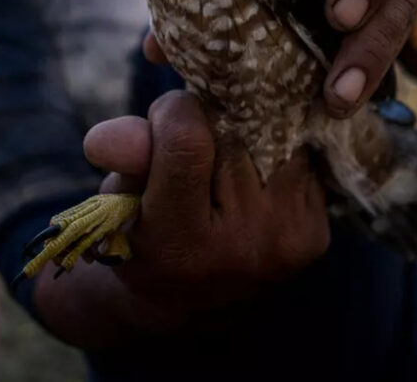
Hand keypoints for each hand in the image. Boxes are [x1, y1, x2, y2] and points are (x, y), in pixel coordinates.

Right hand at [84, 91, 329, 313]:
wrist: (195, 302)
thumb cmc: (147, 237)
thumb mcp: (121, 200)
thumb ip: (124, 161)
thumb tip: (102, 138)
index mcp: (180, 244)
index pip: (186, 141)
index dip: (173, 113)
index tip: (165, 120)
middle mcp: (240, 248)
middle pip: (233, 134)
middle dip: (211, 124)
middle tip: (194, 150)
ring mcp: (285, 244)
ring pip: (271, 139)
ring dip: (248, 137)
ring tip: (223, 166)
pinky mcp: (315, 238)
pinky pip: (299, 162)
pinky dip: (275, 158)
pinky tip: (255, 181)